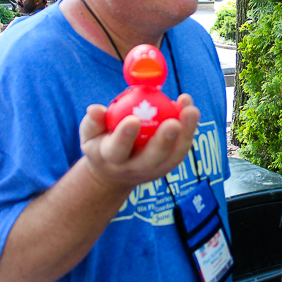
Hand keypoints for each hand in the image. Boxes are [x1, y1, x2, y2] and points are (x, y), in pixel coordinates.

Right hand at [79, 94, 199, 191]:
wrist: (116, 172)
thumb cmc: (101, 144)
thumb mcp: (90, 134)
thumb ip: (93, 122)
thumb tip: (96, 109)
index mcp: (112, 159)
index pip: (117, 150)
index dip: (125, 137)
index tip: (133, 120)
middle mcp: (135, 168)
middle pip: (152, 158)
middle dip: (164, 141)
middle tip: (174, 122)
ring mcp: (155, 169)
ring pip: (173, 155)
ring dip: (185, 134)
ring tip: (191, 110)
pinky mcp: (169, 165)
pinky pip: (182, 149)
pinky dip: (189, 130)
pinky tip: (190, 109)